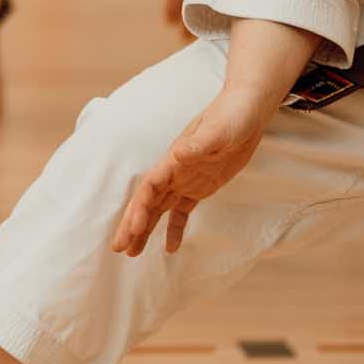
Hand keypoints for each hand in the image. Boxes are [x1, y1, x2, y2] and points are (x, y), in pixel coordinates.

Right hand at [112, 86, 268, 255]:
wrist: (245, 110)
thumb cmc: (232, 115)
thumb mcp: (218, 130)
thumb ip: (200, 143)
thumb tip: (179, 154)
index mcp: (174, 159)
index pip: (149, 187)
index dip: (140, 208)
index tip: (135, 229)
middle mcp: (174, 171)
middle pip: (146, 202)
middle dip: (131, 225)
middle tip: (118, 248)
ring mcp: (185, 180)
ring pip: (159, 209)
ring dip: (145, 229)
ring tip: (132, 253)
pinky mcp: (200, 186)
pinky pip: (182, 211)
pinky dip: (174, 229)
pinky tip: (170, 248)